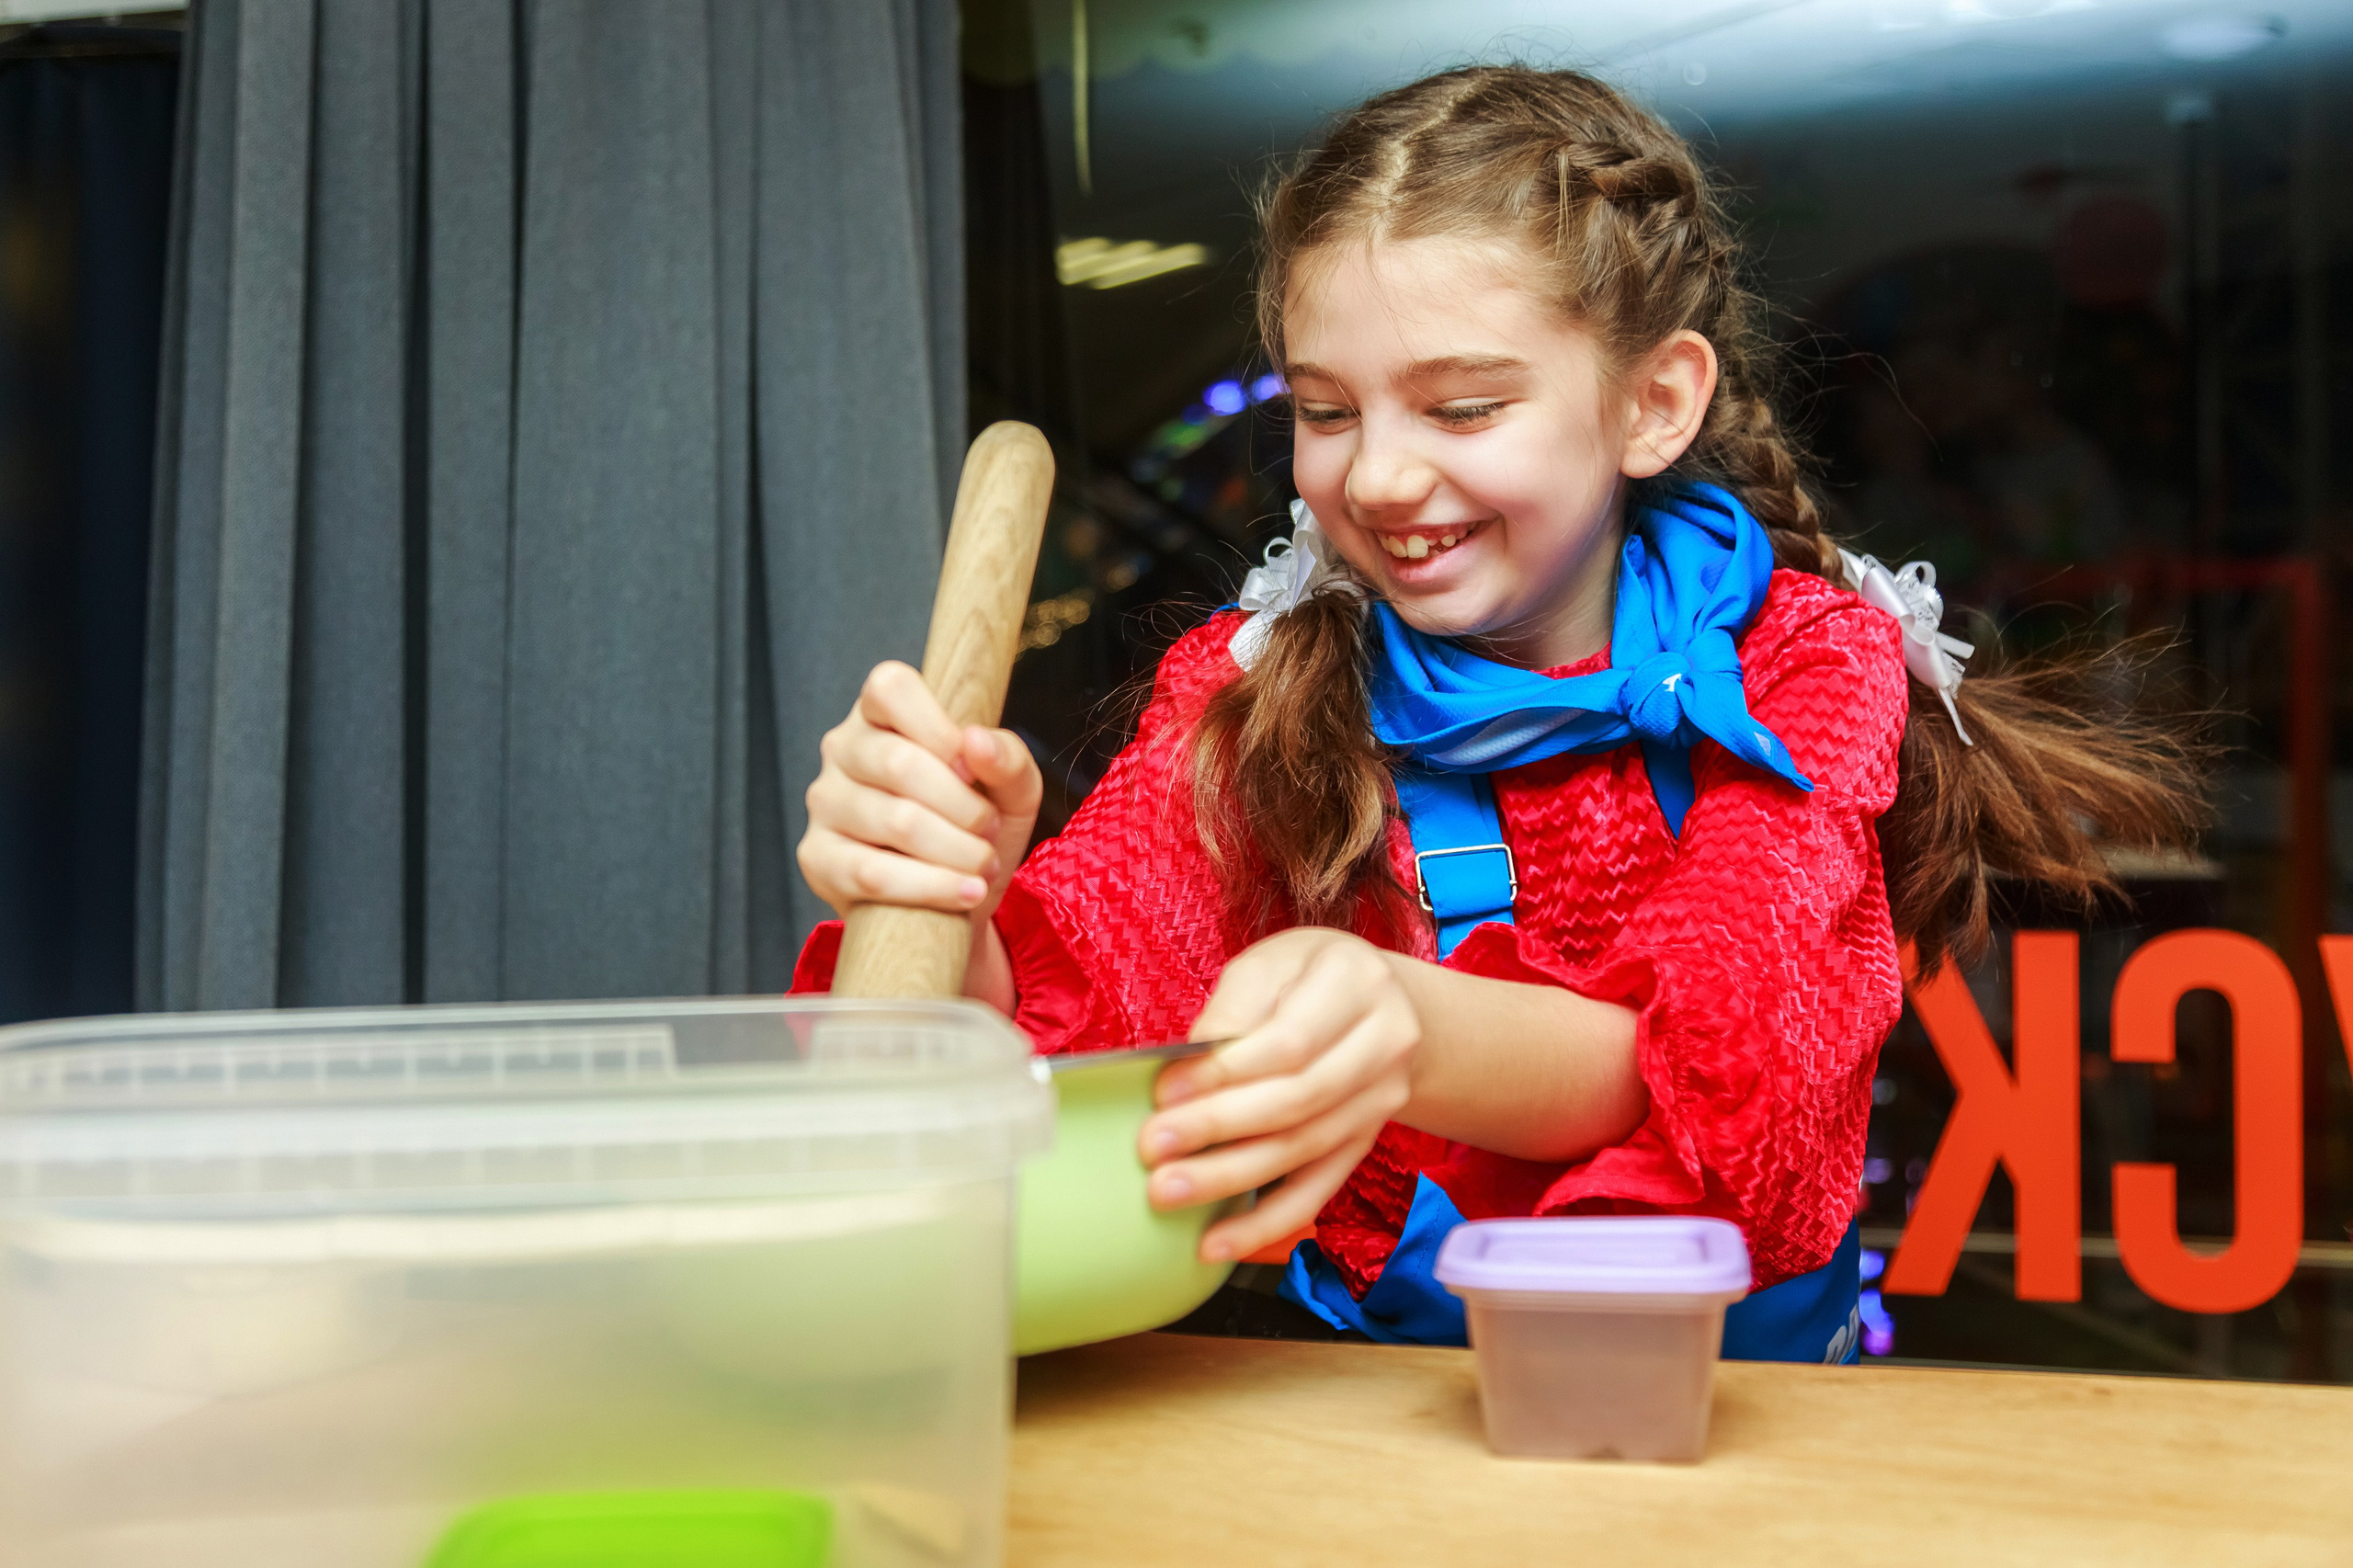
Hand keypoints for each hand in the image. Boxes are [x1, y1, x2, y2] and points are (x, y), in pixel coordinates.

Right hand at [797, 661, 1040, 925]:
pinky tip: (965, 892)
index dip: (940, 729)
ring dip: (958, 850)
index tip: (973, 770)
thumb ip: (1008, 757)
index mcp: (880, 712)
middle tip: (989, 830)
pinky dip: (932, 886)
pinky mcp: (818, 858)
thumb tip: (976, 742)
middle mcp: (842, 749)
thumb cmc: (977, 824)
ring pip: (894, 821)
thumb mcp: (1012, 787)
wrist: (958, 896)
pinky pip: (873, 874)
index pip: (891, 687)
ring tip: (983, 865)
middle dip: (964, 806)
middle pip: (900, 762)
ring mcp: (824, 802)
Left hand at [1138, 928, 1418, 1262]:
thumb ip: (1232, 1010)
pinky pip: (1317, 1191)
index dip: (1226, 1072)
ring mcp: (1381, 1100)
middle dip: (1219, 1128)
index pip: (1289, 1041)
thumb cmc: (1309, 976)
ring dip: (1231, 1179)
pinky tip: (1217, 1243)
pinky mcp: (1365, 1143)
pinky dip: (1265, 1222)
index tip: (1166, 1093)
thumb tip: (1183, 1071)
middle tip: (1154, 1148)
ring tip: (1168, 1192)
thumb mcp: (1271, 965)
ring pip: (1303, 1150)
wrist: (1384, 1003)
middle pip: (1297, 1100)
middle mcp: (1384, 1044)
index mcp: (1357, 984)